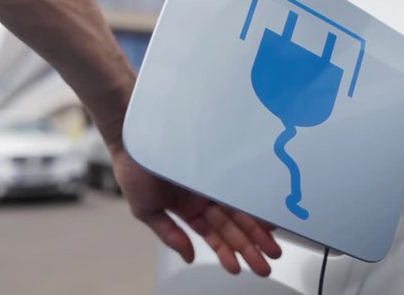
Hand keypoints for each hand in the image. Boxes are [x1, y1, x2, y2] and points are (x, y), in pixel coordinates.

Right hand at [111, 147, 281, 276]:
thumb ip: (168, 233)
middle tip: (264, 265)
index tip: (238, 267)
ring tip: (271, 249)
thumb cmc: (133, 169)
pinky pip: (239, 186)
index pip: (211, 234)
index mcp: (187, 208)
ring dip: (255, 231)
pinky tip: (266, 218)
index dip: (225, 251)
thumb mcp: (145, 209)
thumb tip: (188, 256)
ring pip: (238, 210)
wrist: (132, 135)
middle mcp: (203, 196)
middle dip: (248, 247)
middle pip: (230, 226)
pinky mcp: (217, 162)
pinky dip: (252, 203)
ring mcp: (212, 179)